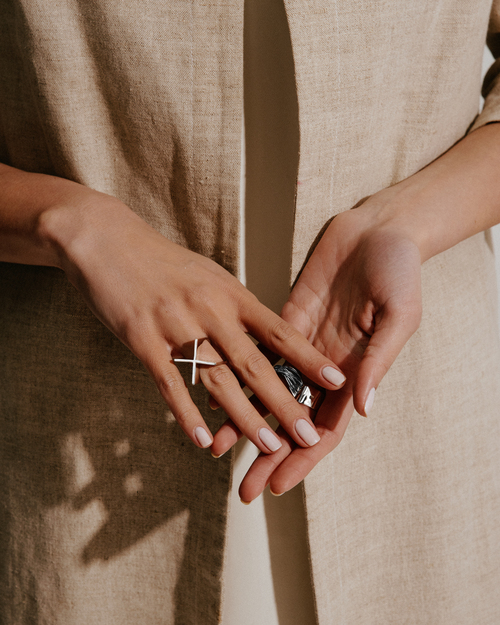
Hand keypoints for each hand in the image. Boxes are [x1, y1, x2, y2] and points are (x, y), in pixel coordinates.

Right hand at [38, 185, 345, 453]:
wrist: (109, 241)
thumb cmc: (166, 263)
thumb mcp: (211, 276)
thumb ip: (237, 308)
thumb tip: (264, 341)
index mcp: (231, 294)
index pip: (279, 330)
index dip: (309, 357)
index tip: (337, 380)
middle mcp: (210, 310)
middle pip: (254, 364)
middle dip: (285, 402)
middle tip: (310, 434)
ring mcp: (176, 325)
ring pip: (217, 379)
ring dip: (245, 416)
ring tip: (269, 445)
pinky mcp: (143, 339)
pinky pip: (170, 384)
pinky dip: (187, 415)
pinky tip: (202, 441)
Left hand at [213, 195, 422, 499]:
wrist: (376, 228)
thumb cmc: (398, 268)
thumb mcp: (398, 314)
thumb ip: (377, 361)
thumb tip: (361, 409)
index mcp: (355, 372)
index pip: (325, 427)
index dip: (301, 458)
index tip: (278, 486)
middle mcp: (323, 367)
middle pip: (291, 421)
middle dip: (269, 455)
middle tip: (243, 489)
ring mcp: (300, 346)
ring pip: (267, 392)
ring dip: (245, 422)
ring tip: (217, 450)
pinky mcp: (281, 320)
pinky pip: (255, 353)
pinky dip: (235, 374)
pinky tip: (211, 392)